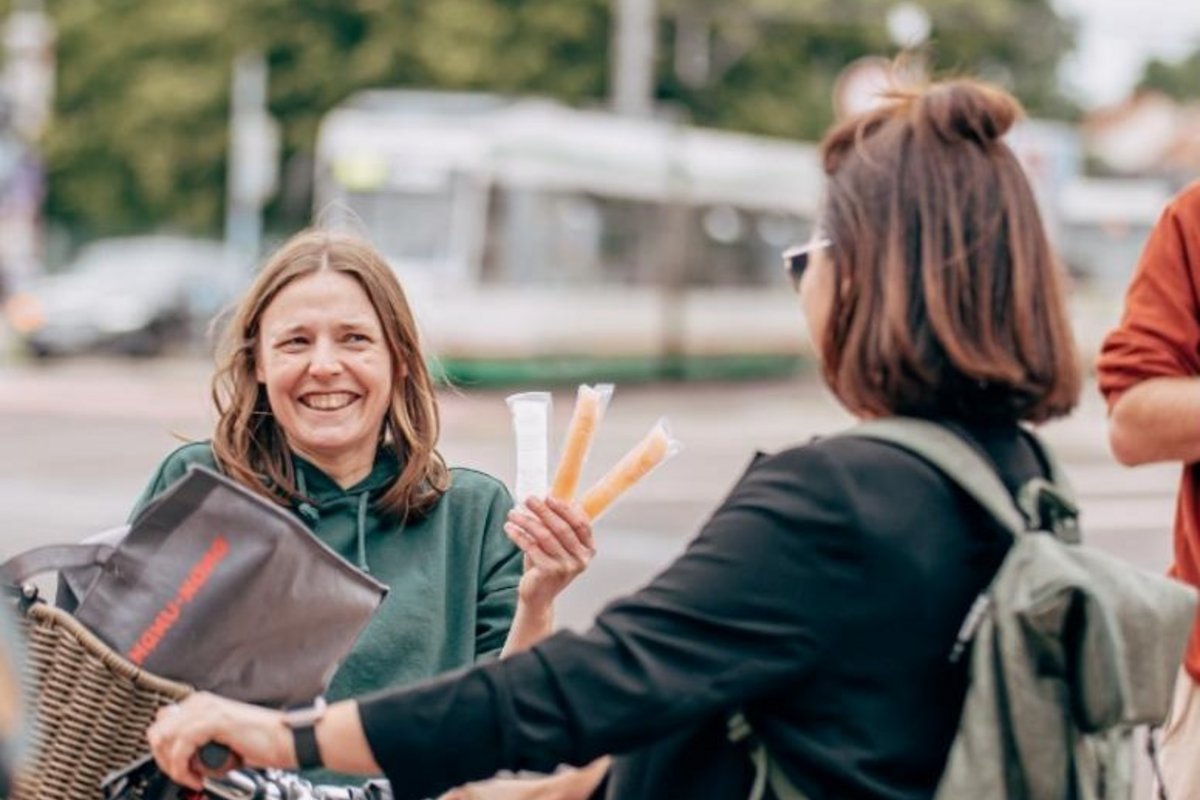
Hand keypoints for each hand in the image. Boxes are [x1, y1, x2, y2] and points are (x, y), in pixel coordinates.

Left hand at [146, 692, 292, 789]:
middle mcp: (201, 703)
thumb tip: (180, 758)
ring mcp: (207, 709)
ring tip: (190, 777)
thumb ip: (199, 743)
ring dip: (172, 765)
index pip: (161, 724)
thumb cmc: (262, 743)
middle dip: (163, 759)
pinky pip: (181, 746)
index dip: (164, 751)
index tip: (178, 768)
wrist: (287, 740)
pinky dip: (182, 768)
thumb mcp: (221, 741)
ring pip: (164, 738)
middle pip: (157, 731)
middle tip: (182, 774)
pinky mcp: (215, 721)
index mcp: (202, 704)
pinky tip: (198, 776)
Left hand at [506, 497, 595, 609]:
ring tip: (513, 512)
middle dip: (543, 510)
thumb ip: (557, 525)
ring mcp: (567, 567)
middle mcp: (581, 559)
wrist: (538, 597)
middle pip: (561, 527)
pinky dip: (519, 535)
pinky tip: (509, 528)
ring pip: (544, 535)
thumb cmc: (546, 566)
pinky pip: (531, 546)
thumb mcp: (557, 545)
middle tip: (528, 499)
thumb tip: (549, 495)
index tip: (548, 496)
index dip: (564, 508)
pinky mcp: (550, 572)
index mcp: (588, 550)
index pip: (580, 523)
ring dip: (526, 520)